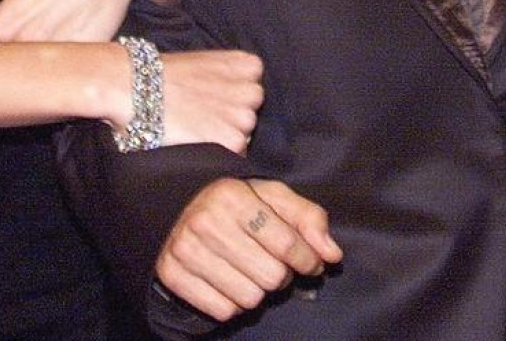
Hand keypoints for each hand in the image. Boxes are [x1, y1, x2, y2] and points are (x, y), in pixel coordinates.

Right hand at [156, 178, 341, 321]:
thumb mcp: (272, 197)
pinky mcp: (172, 274)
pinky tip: (227, 279)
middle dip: (281, 274)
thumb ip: (308, 218)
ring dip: (257, 289)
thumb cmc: (236, 202)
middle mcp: (206, 221)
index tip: (309, 261)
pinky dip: (232, 302)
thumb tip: (332, 254)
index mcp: (233, 195)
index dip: (308, 259)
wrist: (178, 205)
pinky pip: (223, 311)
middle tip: (272, 261)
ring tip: (249, 268)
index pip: (289, 246)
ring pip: (250, 299)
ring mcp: (186, 249)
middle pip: (272, 277)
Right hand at [159, 49, 263, 150]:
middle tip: (207, 111)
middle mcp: (249, 89)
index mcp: (242, 64)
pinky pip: (238, 150)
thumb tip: (231, 89)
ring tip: (201, 125)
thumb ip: (225, 73)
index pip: (254, 78)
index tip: (216, 90)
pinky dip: (222, 149)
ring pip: (247, 129)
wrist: (138, 88)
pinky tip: (201, 139)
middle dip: (236, 109)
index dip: (235, 86)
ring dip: (230, 129)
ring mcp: (242, 116)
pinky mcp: (232, 140)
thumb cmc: (163, 74)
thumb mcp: (202, 60)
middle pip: (253, 105)